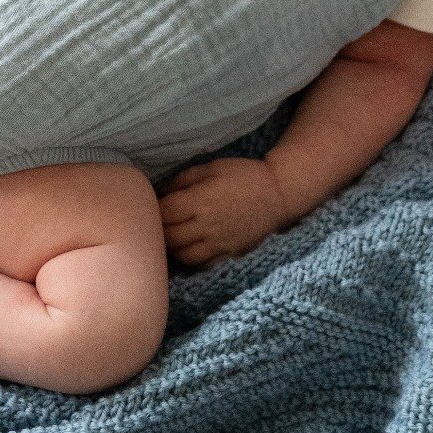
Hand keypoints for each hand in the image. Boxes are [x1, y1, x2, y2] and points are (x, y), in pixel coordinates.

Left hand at [159, 155, 287, 264]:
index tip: (155, 204)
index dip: (154, 210)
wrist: (278, 194)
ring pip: (183, 255)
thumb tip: (163, 192)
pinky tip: (190, 248)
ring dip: (173, 247)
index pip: (164, 213)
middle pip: (169, 237)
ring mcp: (218, 243)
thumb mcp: (213, 167)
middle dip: (159, 230)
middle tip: (161, 221)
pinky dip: (191, 259)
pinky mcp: (229, 253)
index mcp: (200, 200)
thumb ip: (185, 179)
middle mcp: (207, 225)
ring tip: (174, 236)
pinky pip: (203, 264)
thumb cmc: (245, 175)